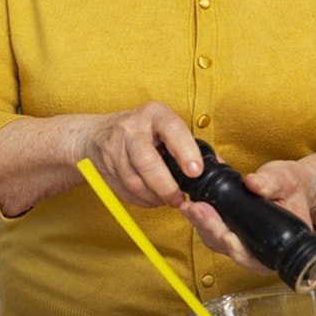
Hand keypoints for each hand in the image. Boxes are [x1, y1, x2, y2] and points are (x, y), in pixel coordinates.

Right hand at [78, 101, 202, 207]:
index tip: (195, 171)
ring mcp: (115, 149)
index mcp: (154, 114)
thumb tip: (219, 166)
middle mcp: (132, 129)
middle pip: (148, 162)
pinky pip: (126, 192)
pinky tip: (152, 198)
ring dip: (155, 197)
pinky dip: (142, 200)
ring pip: (136, 182)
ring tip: (168, 199)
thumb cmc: (141, 130)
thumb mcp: (166, 126)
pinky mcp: (105, 169)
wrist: (96, 135)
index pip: (172, 130)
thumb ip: (190, 144)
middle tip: (180, 198)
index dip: (185, 152)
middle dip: (167, 186)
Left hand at [179, 158, 315, 272]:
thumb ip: (271, 182)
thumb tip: (253, 184)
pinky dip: (203, 222)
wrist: (291, 186)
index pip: (256, 256)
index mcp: (280, 243)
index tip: (228, 236)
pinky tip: (194, 208)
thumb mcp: (286, 180)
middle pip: (231, 250)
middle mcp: (260, 249)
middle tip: (199, 211)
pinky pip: (215, 234)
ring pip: (218, 244)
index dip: (240, 249)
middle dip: (212, 230)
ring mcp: (244, 244)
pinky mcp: (233, 234)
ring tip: (192, 207)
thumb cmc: (293, 187)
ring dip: (203, 226)